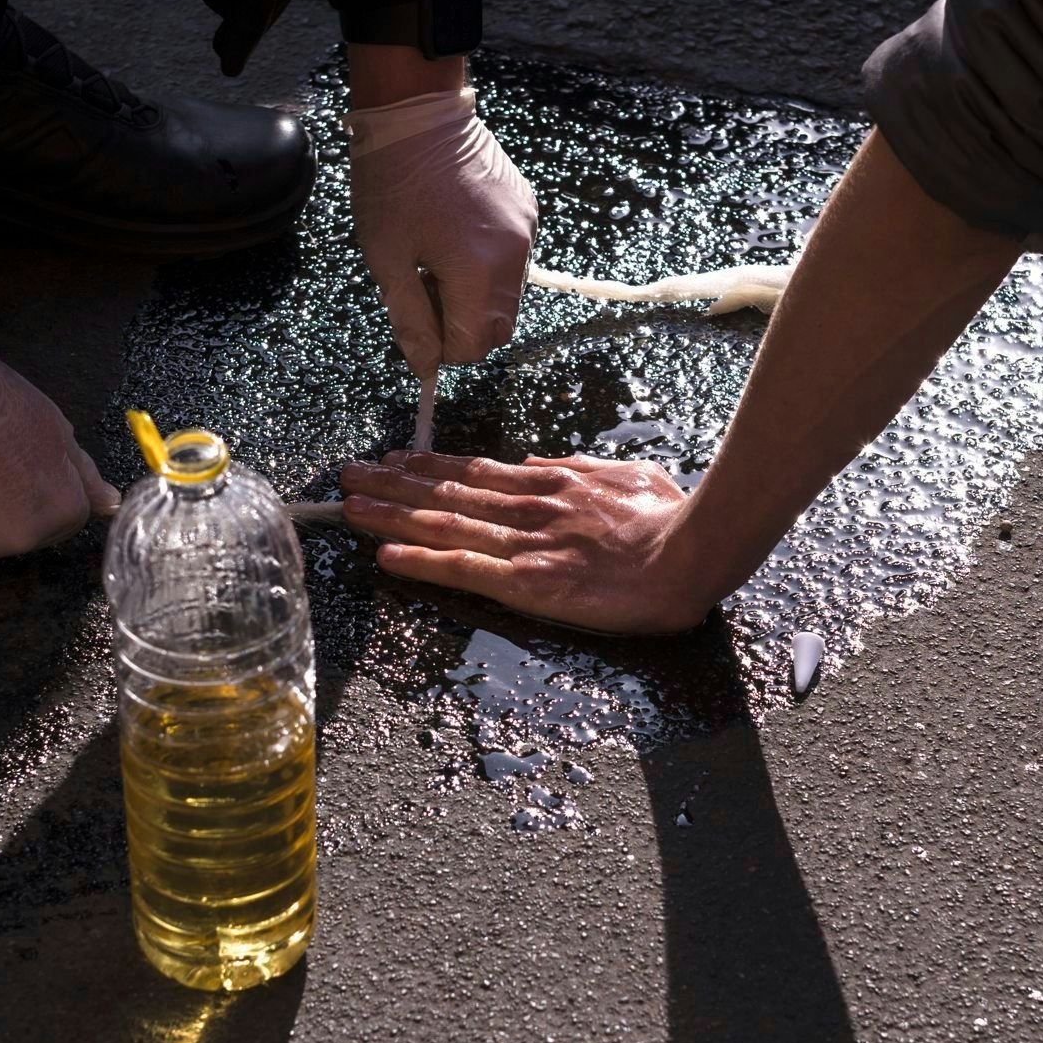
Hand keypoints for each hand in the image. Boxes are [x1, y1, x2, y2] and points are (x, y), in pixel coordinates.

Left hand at [339, 451, 714, 634]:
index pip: (475, 472)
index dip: (429, 465)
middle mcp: (528, 508)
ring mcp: (525, 544)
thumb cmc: (671, 519)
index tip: (393, 460)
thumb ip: (579, 470)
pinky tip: (387, 555)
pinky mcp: (530, 582)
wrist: (694, 552)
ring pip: (444, 523)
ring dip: (392, 515)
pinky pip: (464, 569)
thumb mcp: (627, 476)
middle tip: (349, 475)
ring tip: (350, 506)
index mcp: (552, 484)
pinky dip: (422, 560)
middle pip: (446, 492)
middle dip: (392, 484)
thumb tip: (540, 464)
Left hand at [346, 88, 537, 380]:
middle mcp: (516, 257)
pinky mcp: (529, 210)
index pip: (472, 346)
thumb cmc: (392, 185)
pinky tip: (455, 235)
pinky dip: (487, 265)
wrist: (418, 112)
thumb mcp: (387, 260)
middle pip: (498, 327)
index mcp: (480, 273)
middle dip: (461, 324)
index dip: (441, 346)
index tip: (415, 318)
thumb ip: (410, 320)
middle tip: (423, 289)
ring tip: (437, 258)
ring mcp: (528, 231)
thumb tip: (426, 367)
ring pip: (507, 296)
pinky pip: (513, 260)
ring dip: (474, 296)